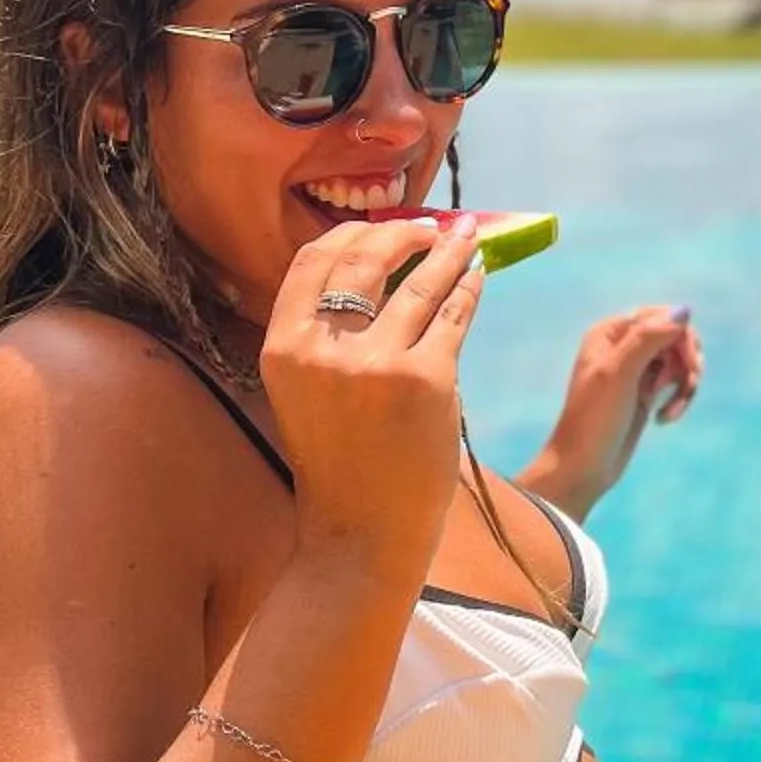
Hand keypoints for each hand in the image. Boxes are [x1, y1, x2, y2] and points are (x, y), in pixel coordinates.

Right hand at [258, 214, 486, 583]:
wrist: (361, 534)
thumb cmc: (339, 462)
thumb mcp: (307, 391)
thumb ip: (326, 335)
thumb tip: (376, 267)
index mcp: (282, 349)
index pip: (311, 263)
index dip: (349, 235)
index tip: (380, 228)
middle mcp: (323, 350)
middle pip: (366, 261)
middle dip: (405, 236)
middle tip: (432, 227)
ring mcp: (377, 363)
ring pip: (419, 284)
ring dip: (449, 255)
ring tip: (466, 242)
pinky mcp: (427, 379)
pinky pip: (453, 317)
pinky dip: (469, 290)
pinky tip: (477, 277)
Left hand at [531, 306, 701, 515]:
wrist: (583, 467)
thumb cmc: (594, 419)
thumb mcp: (619, 374)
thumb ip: (648, 338)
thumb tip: (685, 311)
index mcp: (610, 332)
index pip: (661, 316)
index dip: (682, 338)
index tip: (690, 367)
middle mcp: (623, 345)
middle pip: (676, 337)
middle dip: (686, 363)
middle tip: (689, 387)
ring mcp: (636, 369)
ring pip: (680, 361)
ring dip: (685, 385)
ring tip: (672, 411)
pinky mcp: (646, 392)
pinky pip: (676, 382)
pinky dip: (678, 399)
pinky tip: (665, 419)